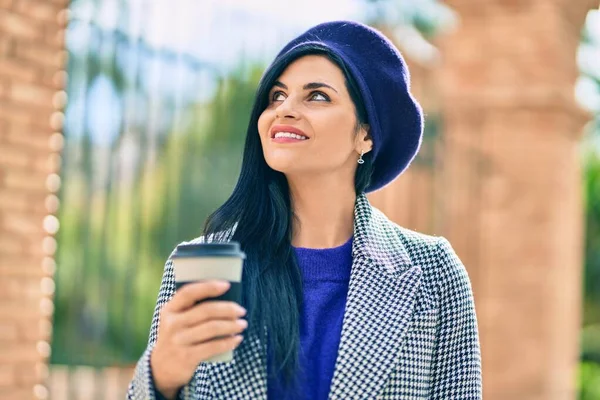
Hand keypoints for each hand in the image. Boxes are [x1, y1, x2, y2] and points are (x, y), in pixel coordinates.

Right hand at [150, 280, 246, 398]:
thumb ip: (192, 308)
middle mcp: (172, 324)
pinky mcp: (187, 357)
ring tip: (242, 324)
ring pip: (212, 328)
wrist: (162, 367)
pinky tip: (237, 339)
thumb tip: (226, 298)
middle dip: (228, 309)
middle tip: (241, 311)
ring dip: (232, 325)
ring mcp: (179, 341)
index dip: (208, 287)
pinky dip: (228, 342)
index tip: (226, 285)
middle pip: (206, 311)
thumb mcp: (176, 320)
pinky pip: (213, 346)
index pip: (189, 293)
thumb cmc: (178, 336)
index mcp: (169, 310)